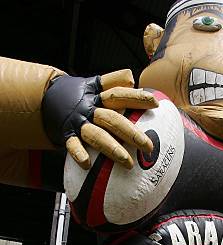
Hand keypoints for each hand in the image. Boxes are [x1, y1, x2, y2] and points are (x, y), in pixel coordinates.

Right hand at [42, 69, 158, 169]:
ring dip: (112, 148)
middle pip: (112, 119)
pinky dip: (78, 153)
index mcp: (97, 95)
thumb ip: (113, 82)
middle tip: (148, 147)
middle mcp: (89, 108)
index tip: (155, 103)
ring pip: (96, 135)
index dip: (137, 97)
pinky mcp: (65, 134)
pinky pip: (72, 145)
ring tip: (128, 163)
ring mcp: (77, 122)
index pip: (119, 94)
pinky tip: (87, 163)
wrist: (42, 97)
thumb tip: (133, 78)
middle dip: (131, 133)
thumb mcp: (93, 84)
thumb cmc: (76, 95)